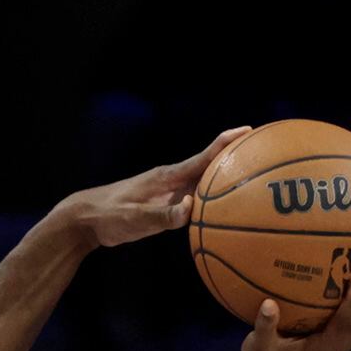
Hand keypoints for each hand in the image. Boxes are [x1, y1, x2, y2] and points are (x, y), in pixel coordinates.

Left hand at [63, 127, 250, 248]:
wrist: (85, 219)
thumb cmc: (108, 217)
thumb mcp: (135, 219)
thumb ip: (162, 216)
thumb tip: (192, 209)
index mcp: (167, 178)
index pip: (202, 157)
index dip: (225, 143)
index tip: (248, 131)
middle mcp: (172, 181)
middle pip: (210, 166)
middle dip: (235, 158)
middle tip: (265, 151)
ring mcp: (169, 193)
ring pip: (204, 184)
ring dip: (226, 180)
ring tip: (255, 178)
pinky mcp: (165, 206)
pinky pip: (196, 201)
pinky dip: (212, 201)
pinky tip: (225, 210)